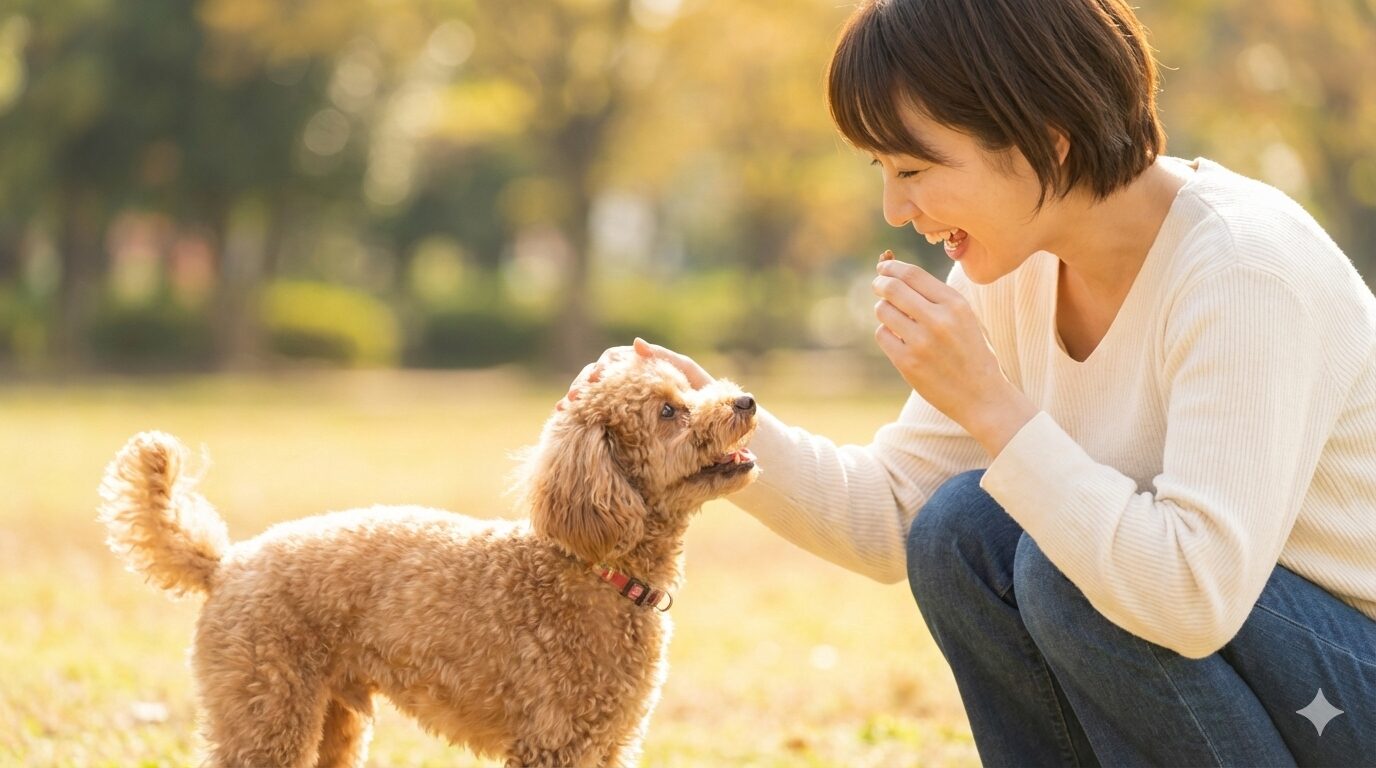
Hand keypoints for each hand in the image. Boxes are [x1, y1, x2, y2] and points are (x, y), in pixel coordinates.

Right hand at [556, 338, 714, 409]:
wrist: (723, 432)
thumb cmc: (708, 401)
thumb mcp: (690, 377)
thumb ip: (666, 360)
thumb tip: (635, 343)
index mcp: (645, 368)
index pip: (614, 359)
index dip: (602, 367)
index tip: (595, 380)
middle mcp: (632, 382)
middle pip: (598, 375)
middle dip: (584, 383)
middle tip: (575, 397)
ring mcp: (627, 402)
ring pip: (594, 395)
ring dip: (578, 398)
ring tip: (565, 409)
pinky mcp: (624, 421)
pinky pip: (599, 415)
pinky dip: (583, 416)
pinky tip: (568, 422)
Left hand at [871, 252, 1036, 454]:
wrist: (981, 396)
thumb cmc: (971, 352)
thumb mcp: (964, 317)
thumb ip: (936, 297)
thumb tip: (896, 275)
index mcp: (956, 304)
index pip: (913, 275)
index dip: (892, 268)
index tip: (883, 268)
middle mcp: (939, 320)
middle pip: (893, 288)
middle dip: (880, 283)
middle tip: (878, 285)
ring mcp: (921, 342)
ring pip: (883, 310)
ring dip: (884, 309)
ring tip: (895, 318)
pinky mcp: (907, 363)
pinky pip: (882, 334)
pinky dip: (886, 333)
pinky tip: (898, 339)